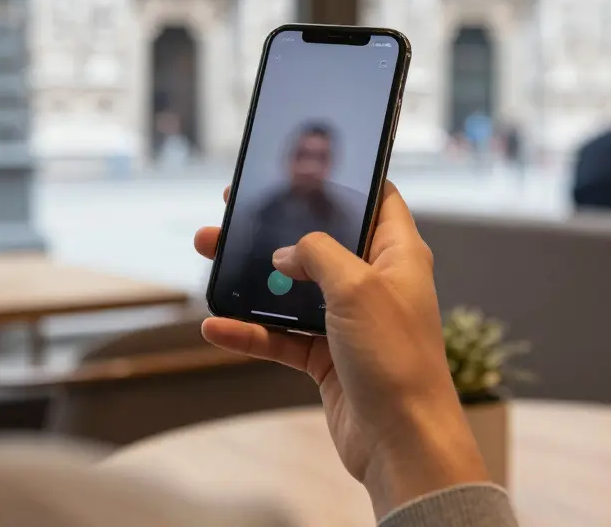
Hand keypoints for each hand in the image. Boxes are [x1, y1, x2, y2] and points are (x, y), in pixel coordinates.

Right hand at [194, 182, 489, 517]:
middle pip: (318, 242)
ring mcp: (349, 321)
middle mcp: (374, 283)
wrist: (402, 442)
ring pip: (292, 288)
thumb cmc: (395, 359)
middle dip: (274, 227)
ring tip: (208, 255)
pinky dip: (249, 330)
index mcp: (397, 254)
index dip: (342, 181)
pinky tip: (215, 325)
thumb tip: (284, 252)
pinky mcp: (328, 358)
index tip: (300, 167)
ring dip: (251, 277)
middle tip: (234, 209)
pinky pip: (280, 336)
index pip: (374, 200)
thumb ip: (316, 254)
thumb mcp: (356, 287)